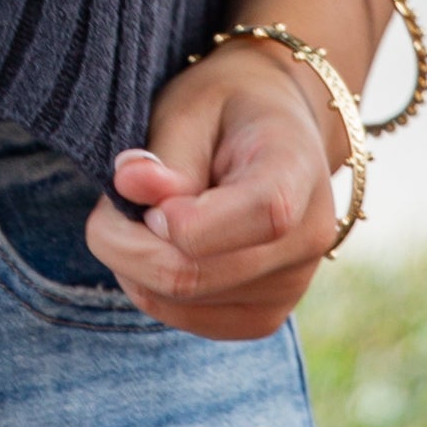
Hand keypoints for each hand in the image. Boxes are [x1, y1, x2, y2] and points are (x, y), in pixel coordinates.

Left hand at [87, 47, 345, 339]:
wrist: (272, 136)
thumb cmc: (225, 113)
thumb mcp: (192, 107)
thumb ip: (165, 153)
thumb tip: (128, 185)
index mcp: (299, 170)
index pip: (261, 215)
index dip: (186, 217)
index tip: (139, 183)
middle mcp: (308, 241)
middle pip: (194, 273)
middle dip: (127, 238)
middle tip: (118, 193)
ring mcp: (289, 289)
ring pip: (176, 300)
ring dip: (134, 259)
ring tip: (147, 210)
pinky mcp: (261, 319)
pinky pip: (179, 316)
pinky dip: (147, 282)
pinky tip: (159, 243)